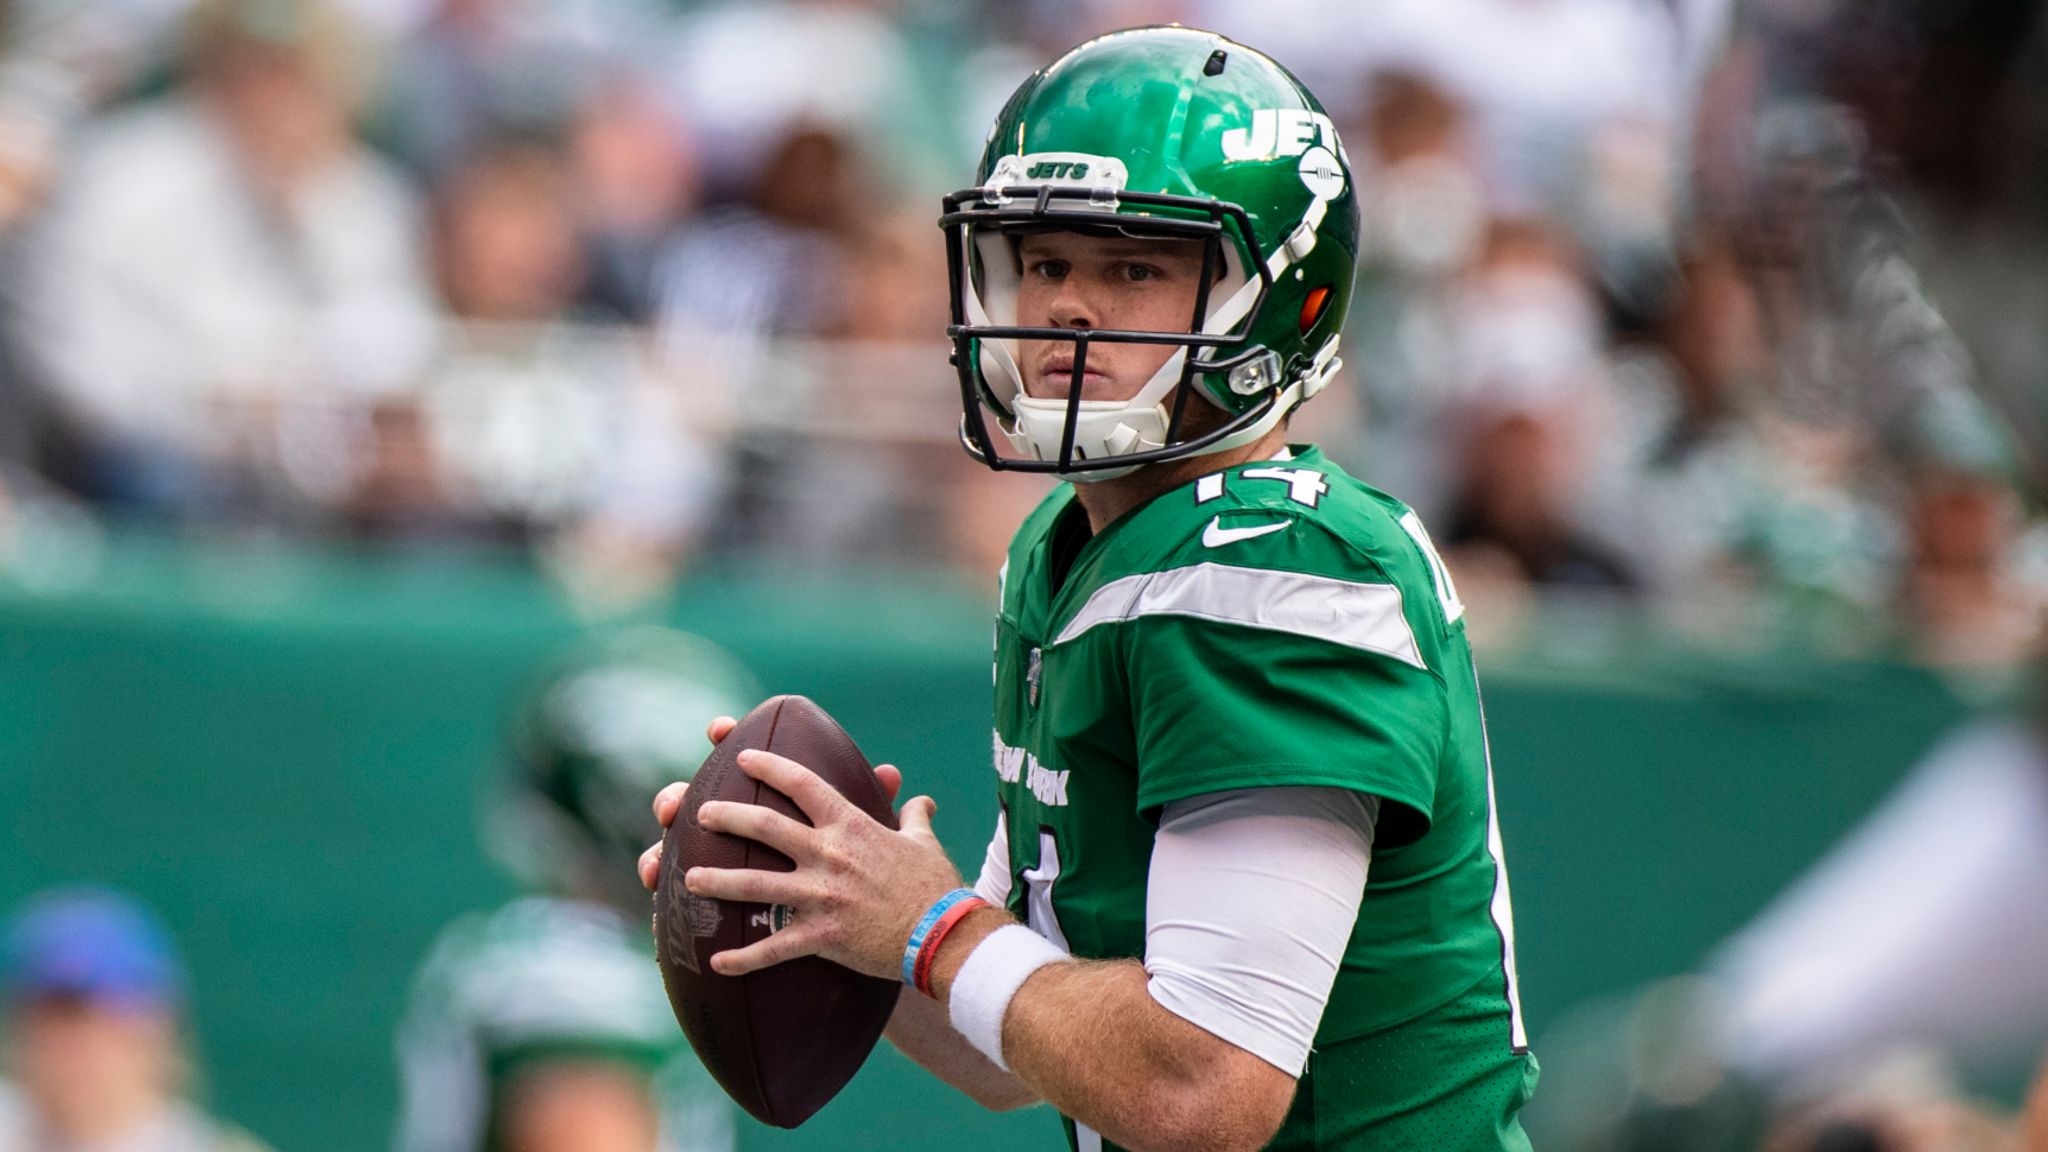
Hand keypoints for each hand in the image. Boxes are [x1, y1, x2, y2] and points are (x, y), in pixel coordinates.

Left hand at [637, 719, 956, 982]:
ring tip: (688, 880)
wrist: (943, 935)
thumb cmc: (936, 886)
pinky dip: (743, 957)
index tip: (743, 758)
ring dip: (718, 881)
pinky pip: (772, 948)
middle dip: (727, 817)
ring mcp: (820, 895)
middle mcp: (828, 855)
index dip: (770, 767)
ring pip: (755, 883)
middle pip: (765, 826)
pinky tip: (716, 963)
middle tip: (699, 814)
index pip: (803, 784)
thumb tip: (920, 801)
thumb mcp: (924, 844)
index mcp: (851, 826)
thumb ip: (914, 818)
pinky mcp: (820, 936)